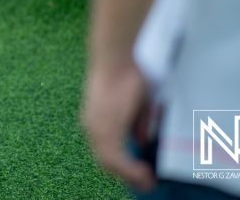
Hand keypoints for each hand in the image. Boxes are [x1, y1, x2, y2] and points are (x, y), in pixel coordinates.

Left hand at [81, 60, 155, 191]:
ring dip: (129, 175)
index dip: (121, 165)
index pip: (105, 150)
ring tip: (147, 181)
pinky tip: (144, 174)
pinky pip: (114, 157)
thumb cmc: (128, 73)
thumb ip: (137, 123)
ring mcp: (96, 127)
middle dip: (126, 174)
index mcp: (97, 120)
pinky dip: (129, 169)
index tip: (139, 173)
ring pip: (108, 162)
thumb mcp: (137, 103)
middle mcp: (92, 126)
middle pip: (105, 161)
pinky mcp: (104, 127)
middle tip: (145, 182)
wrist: (117, 57)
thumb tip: (141, 140)